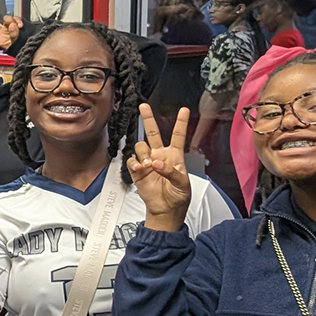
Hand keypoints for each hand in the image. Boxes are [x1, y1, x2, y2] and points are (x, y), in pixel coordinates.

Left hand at [0, 5, 23, 50]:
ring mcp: (8, 26)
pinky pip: (16, 17)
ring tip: (16, 27)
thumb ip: (13, 34)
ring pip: (6, 18)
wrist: (31, 44)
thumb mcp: (14, 44)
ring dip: (11, 21)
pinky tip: (20, 25)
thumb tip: (12, 25)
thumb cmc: (22, 47)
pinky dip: (18, 20)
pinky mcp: (16, 22)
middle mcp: (2, 32)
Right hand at [128, 104, 191, 230]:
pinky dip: (135, 163)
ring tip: (149, 166)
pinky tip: (141, 169)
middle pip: (153, 133)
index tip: (183, 110)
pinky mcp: (137, 171)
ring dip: (143, 153)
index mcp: (174, 156)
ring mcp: (147, 162)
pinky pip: (132, 161)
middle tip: (144, 106)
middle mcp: (160, 155)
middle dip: (148, 119)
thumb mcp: (182, 184)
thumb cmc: (178, 196)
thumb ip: (171, 171)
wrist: (165, 209)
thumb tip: (156, 163)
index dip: (180, 123)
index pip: (178, 135)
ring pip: (141, 147)